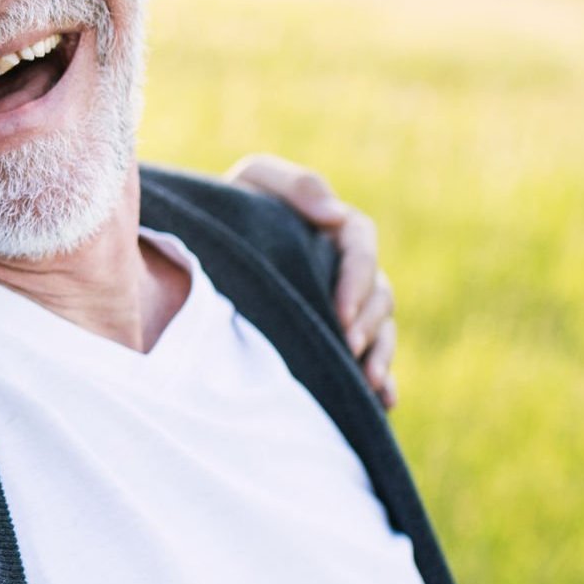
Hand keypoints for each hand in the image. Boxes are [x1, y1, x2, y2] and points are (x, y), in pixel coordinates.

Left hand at [226, 154, 397, 408]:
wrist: (201, 242)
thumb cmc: (232, 207)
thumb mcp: (256, 181)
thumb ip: (297, 186)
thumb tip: (336, 215)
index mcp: (334, 230)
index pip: (362, 247)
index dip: (357, 280)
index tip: (341, 312)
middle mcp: (346, 270)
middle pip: (378, 295)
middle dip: (369, 325)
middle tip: (348, 349)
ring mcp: (345, 306)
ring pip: (381, 330)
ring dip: (380, 356)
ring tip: (368, 382)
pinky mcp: (336, 337)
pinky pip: (370, 360)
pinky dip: (382, 381)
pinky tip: (382, 402)